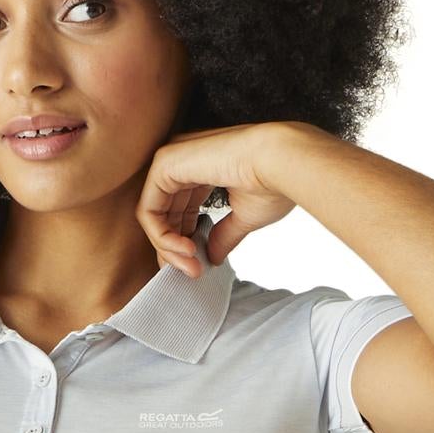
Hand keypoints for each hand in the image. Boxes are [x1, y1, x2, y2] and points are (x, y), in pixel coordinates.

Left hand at [137, 121, 300, 276]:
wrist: (285, 163)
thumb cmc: (274, 183)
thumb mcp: (245, 216)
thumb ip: (223, 234)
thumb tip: (214, 258)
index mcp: (202, 167)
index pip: (180, 209)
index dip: (185, 241)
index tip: (198, 267)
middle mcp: (183, 160)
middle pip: (164, 214)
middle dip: (175, 250)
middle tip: (193, 273)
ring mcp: (171, 159)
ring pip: (153, 215)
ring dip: (169, 248)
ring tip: (192, 267)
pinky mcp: (164, 164)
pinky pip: (148, 210)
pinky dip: (162, 237)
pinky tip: (187, 251)